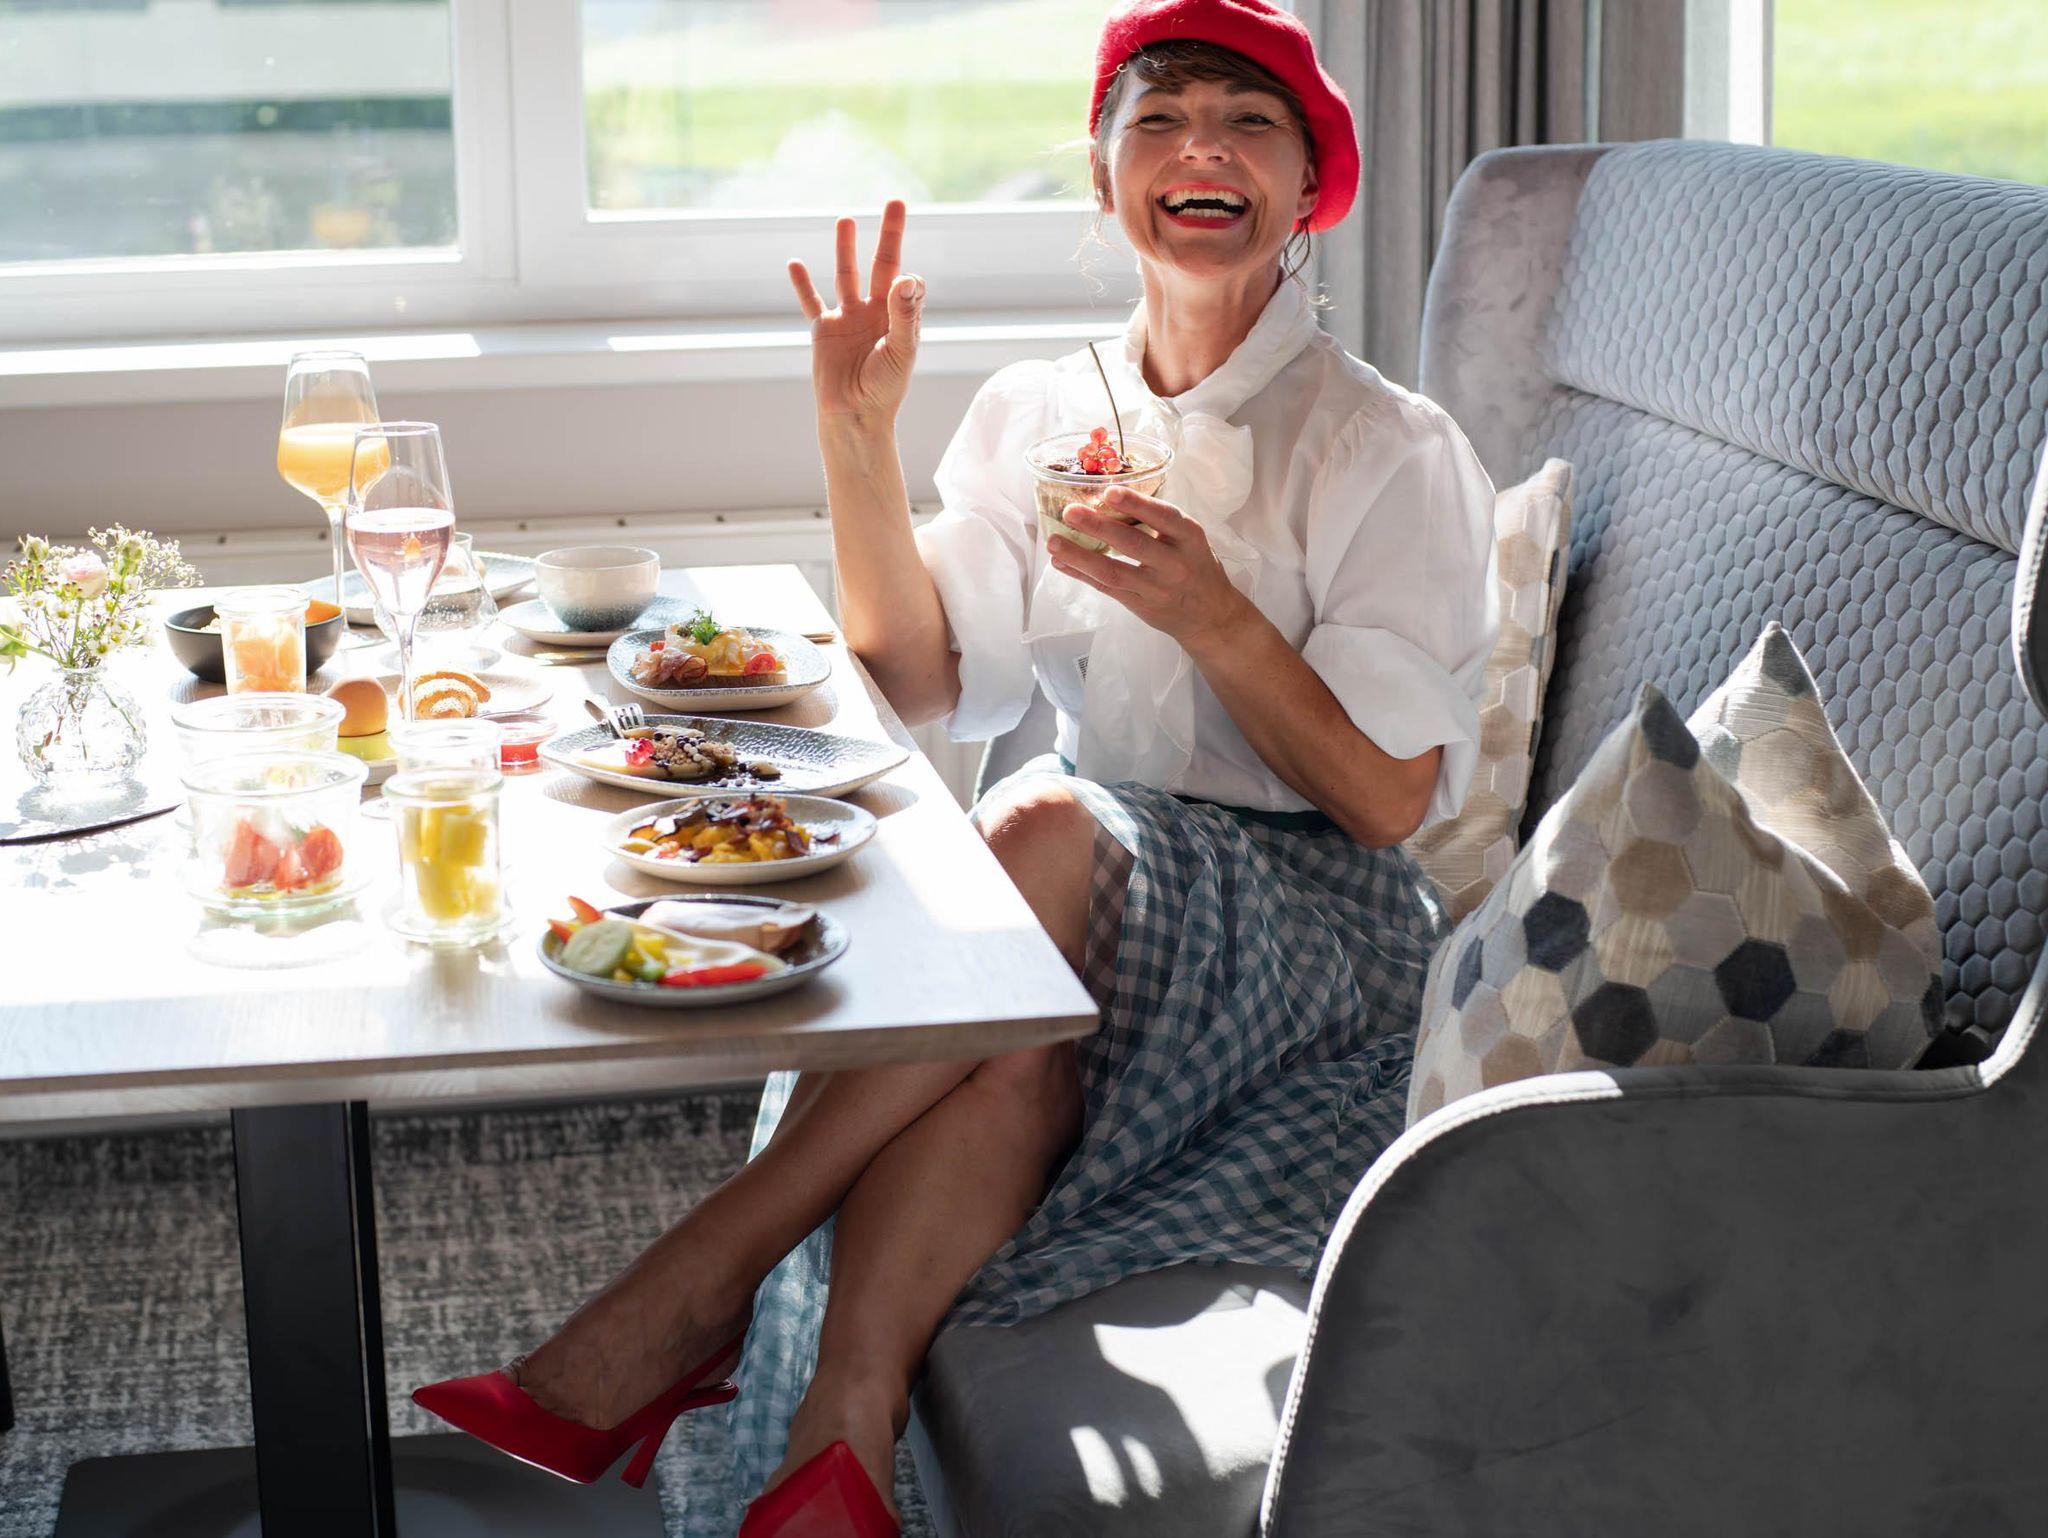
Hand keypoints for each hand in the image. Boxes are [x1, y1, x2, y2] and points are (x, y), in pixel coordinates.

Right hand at [788, 200, 921, 424]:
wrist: (855, 416)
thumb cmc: (885, 389)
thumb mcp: (901, 350)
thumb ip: (904, 314)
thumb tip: (907, 276)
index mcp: (900, 318)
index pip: (909, 284)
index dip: (909, 279)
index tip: (904, 284)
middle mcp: (876, 313)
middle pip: (883, 264)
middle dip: (889, 235)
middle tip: (895, 202)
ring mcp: (848, 319)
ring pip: (846, 275)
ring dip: (846, 247)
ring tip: (846, 219)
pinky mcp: (824, 330)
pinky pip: (811, 302)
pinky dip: (802, 285)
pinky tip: (795, 264)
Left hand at [1047, 487, 1253, 649]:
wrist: (1210, 616)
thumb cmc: (1196, 567)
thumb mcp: (1190, 540)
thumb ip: (1159, 524)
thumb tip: (1110, 499)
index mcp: (1190, 539)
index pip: (1165, 517)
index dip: (1137, 504)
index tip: (1109, 492)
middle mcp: (1175, 564)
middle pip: (1133, 544)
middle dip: (1098, 526)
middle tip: (1070, 512)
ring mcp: (1156, 588)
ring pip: (1113, 571)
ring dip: (1079, 555)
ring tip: (1053, 542)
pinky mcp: (1140, 605)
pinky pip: (1106, 588)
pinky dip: (1081, 574)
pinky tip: (1061, 563)